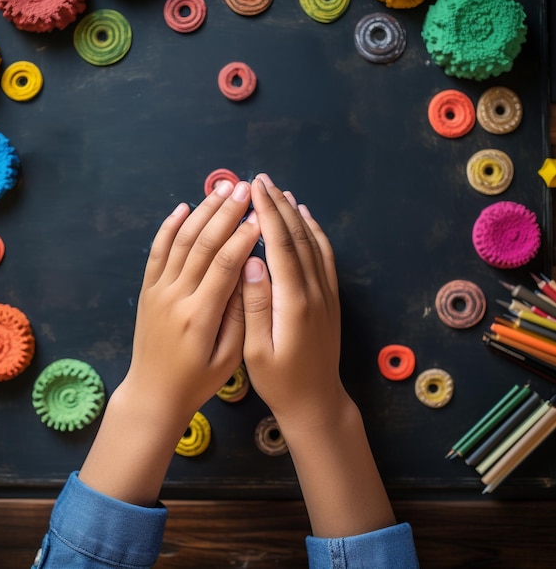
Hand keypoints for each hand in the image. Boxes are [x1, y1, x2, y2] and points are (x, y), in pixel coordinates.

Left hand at [79, 180, 259, 505]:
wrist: (152, 393)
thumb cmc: (197, 380)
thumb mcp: (228, 359)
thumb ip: (238, 316)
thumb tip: (249, 274)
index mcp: (199, 315)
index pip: (224, 265)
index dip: (243, 237)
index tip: (260, 216)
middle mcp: (175, 296)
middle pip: (202, 244)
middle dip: (225, 213)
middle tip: (245, 188)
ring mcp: (157, 290)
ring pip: (180, 241)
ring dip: (202, 212)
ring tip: (222, 188)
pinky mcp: (147, 289)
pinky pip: (156, 252)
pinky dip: (168, 227)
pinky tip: (182, 207)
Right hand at [241, 175, 394, 537]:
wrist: (318, 402)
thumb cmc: (280, 382)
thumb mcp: (257, 352)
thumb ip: (255, 306)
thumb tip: (250, 262)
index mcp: (294, 302)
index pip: (280, 245)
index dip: (266, 213)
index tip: (253, 189)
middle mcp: (315, 290)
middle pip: (298, 236)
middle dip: (279, 205)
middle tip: (261, 179)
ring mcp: (327, 293)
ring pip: (314, 242)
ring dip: (297, 214)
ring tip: (280, 192)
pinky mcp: (331, 298)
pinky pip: (325, 257)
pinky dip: (316, 233)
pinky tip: (306, 220)